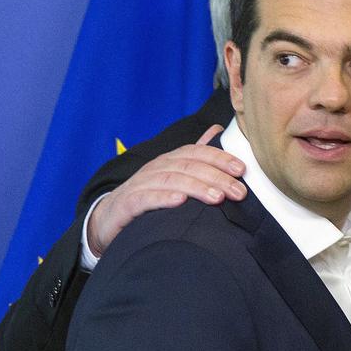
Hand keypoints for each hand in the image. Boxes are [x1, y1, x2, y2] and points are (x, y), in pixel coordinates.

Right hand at [86, 125, 246, 257]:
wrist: (108, 219)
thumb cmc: (147, 198)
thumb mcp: (172, 176)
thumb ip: (194, 156)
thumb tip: (217, 131)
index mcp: (169, 162)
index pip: (196, 153)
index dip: (220, 158)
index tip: (242, 169)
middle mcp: (155, 169)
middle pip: (188, 167)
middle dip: (216, 177)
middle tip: (239, 191)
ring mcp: (140, 184)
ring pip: (171, 181)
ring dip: (196, 187)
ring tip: (217, 198)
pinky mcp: (127, 204)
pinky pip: (145, 198)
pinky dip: (163, 198)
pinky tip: (179, 202)